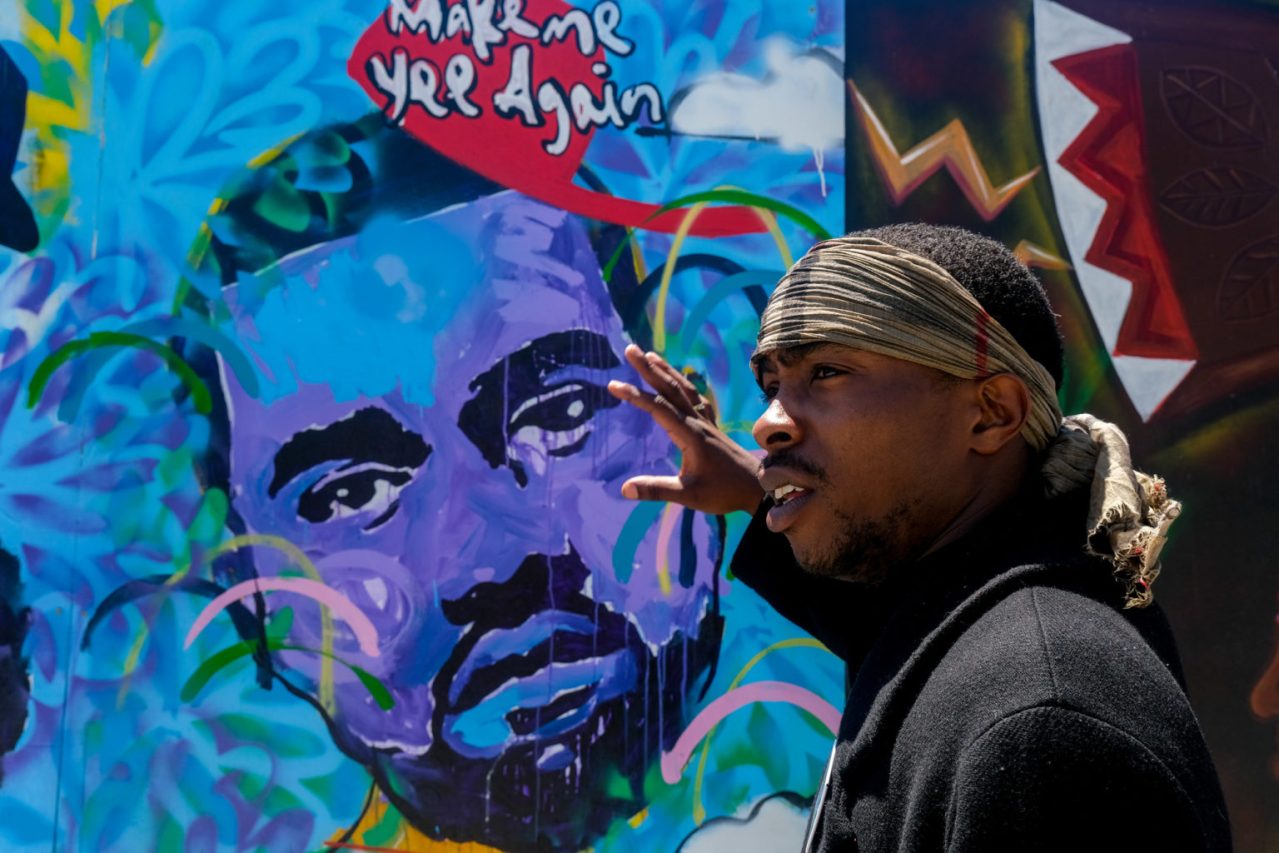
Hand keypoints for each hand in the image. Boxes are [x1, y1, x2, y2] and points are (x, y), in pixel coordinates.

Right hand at [607, 345, 764, 514]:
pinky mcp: (712, 427)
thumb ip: (656, 490)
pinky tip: (681, 380)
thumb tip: (624, 490)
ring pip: (684, 389)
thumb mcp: (688, 496)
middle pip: (670, 388)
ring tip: (650, 355)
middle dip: (648, 368)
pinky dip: (685, 384)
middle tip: (630, 349)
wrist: (759, 488)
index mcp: (689, 435)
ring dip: (666, 370)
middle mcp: (697, 422)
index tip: (613, 385)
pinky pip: (696, 398)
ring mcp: (707, 422)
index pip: (658, 408)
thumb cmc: (724, 493)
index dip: (635, 396)